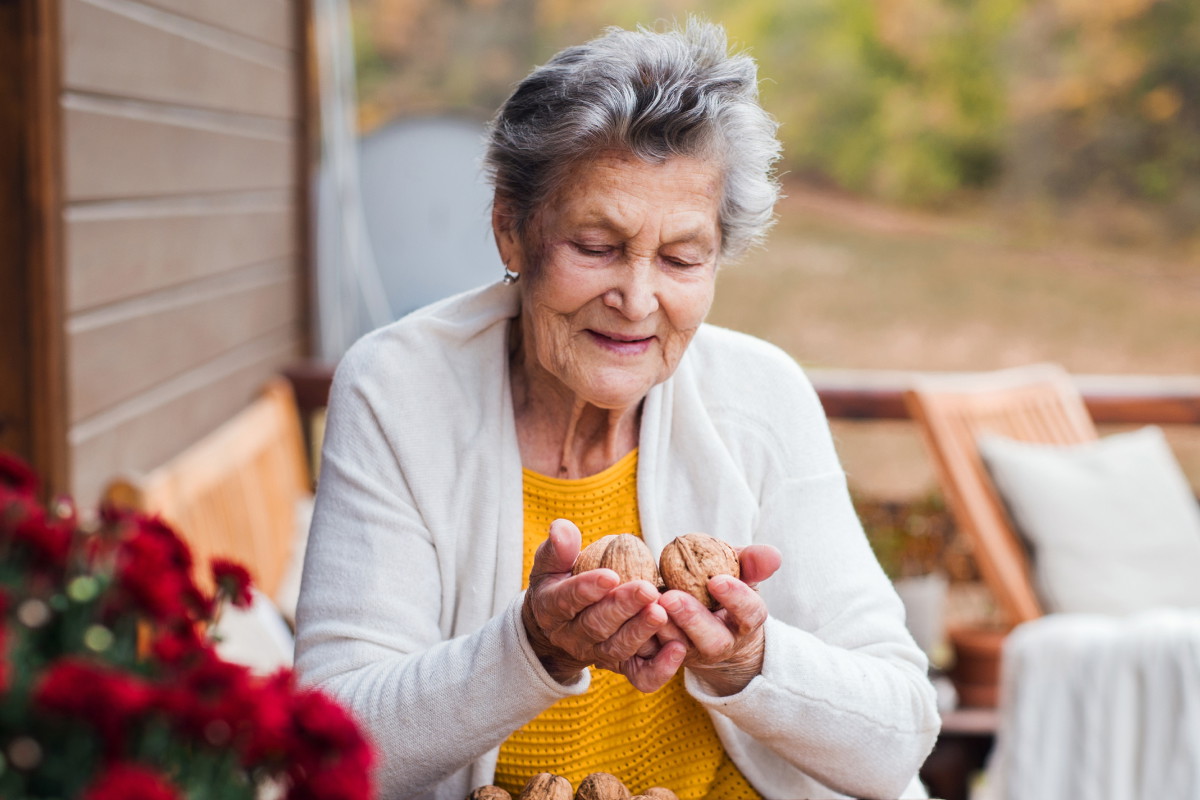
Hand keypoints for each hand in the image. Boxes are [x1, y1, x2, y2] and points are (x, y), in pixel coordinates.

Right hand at [521, 519, 686, 691]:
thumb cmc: (559, 583)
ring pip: (618, 649)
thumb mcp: (550, 565)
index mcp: (552, 609)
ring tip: (662, 612)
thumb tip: (562, 528)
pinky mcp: (621, 667)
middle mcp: (572, 637)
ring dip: (641, 631)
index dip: (587, 589)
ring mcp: (597, 654)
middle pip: (596, 626)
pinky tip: (678, 649)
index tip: (610, 575)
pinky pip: (640, 675)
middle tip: (647, 590)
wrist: (561, 626)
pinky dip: (660, 669)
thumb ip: (558, 549)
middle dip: (623, 608)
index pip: (566, 600)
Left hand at [655, 543, 781, 695]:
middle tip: (670, 597)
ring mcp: (691, 655)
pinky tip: (631, 617)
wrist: (701, 618)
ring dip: (662, 627)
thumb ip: (752, 562)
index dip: (736, 599)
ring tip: (647, 603)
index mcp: (744, 622)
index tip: (717, 580)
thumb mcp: (740, 572)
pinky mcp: (663, 661)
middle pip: (712, 641)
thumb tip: (772, 555)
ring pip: (678, 648)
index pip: (749, 614)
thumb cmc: (722, 588)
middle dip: (692, 620)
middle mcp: (720, 644)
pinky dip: (641, 639)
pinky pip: (651, 659)